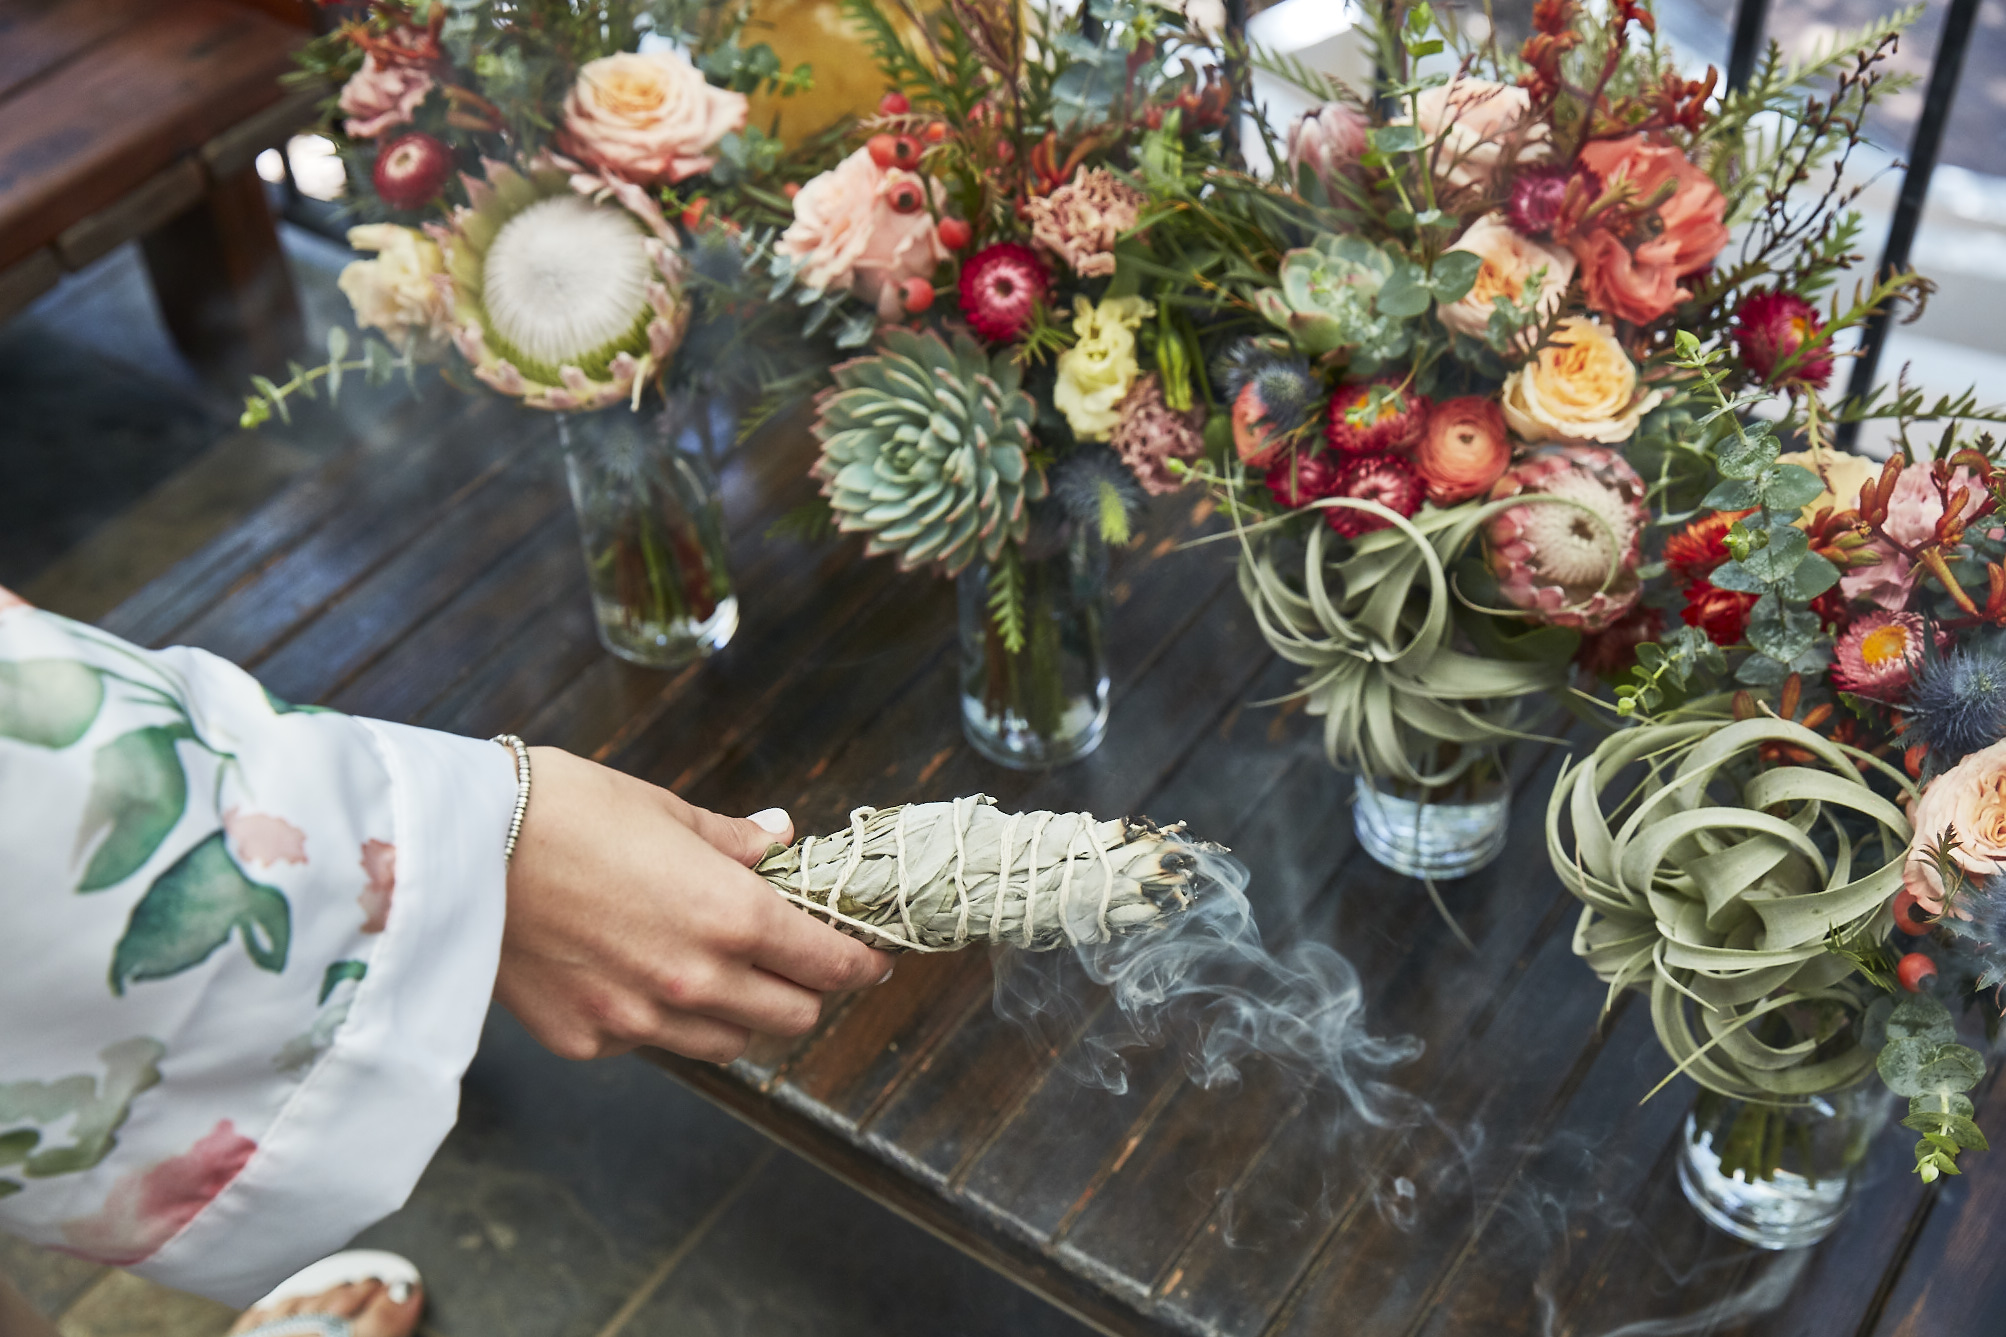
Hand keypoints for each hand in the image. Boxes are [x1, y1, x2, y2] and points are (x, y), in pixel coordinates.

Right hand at [493, 747, 891, 1062]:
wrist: (453, 850)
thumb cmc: (561, 810)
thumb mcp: (663, 810)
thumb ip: (732, 840)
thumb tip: (781, 837)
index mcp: (730, 916)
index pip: (828, 962)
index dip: (860, 963)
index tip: (870, 958)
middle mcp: (696, 981)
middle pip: (793, 1018)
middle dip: (807, 992)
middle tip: (796, 962)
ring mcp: (639, 1021)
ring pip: (729, 1044)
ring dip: (743, 1015)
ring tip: (723, 974)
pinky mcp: (587, 1040)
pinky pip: (653, 1046)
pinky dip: (664, 1023)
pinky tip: (642, 980)